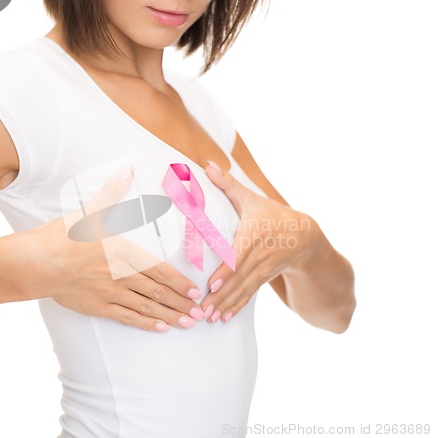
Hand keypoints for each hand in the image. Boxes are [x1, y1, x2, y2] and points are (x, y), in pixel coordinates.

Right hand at [16, 164, 204, 331]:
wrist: (36, 262)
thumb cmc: (63, 236)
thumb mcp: (90, 211)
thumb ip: (112, 192)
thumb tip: (126, 168)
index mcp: (123, 252)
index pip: (159, 269)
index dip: (179, 281)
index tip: (194, 290)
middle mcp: (121, 274)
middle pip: (158, 291)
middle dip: (181, 302)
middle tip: (201, 313)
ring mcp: (110, 293)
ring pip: (146, 307)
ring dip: (170, 316)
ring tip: (188, 323)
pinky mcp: (98, 307)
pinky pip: (127, 317)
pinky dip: (145, 324)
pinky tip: (160, 328)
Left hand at [200, 161, 317, 322]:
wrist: (306, 236)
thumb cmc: (272, 214)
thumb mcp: (253, 199)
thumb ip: (228, 184)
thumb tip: (207, 163)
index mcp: (255, 233)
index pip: (240, 254)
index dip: (227, 271)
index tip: (212, 285)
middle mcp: (261, 254)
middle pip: (239, 277)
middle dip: (221, 295)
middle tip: (202, 310)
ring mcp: (265, 268)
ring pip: (243, 289)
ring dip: (226, 305)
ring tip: (209, 319)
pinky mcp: (265, 278)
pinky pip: (249, 294)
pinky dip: (236, 307)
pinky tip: (224, 319)